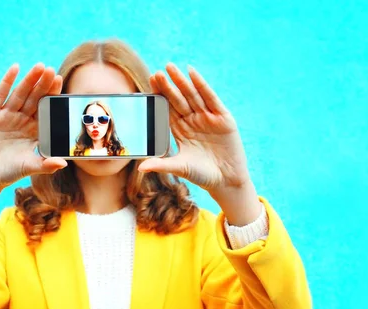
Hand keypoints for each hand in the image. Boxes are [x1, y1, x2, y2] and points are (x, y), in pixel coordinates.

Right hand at [0, 63, 67, 189]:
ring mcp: (6, 116)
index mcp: (35, 130)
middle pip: (34, 98)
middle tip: (50, 69)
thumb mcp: (28, 168)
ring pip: (20, 94)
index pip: (46, 108)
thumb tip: (63, 163)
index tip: (59, 80)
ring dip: (29, 80)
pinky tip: (15, 68)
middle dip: (42, 84)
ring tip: (39, 66)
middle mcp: (22, 120)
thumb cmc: (9, 173)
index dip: (52, 94)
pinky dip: (6, 82)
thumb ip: (45, 165)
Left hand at [139, 63, 250, 193]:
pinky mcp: (223, 118)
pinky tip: (192, 73)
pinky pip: (211, 98)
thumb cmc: (203, 175)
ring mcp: (208, 118)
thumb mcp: (180, 168)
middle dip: (168, 86)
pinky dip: (202, 85)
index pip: (168, 109)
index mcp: (181, 130)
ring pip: (192, 96)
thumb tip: (140, 167)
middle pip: (178, 99)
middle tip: (156, 72)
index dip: (160, 95)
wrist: (227, 181)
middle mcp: (193, 121)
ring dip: (182, 81)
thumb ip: (162, 165)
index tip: (150, 82)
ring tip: (170, 68)